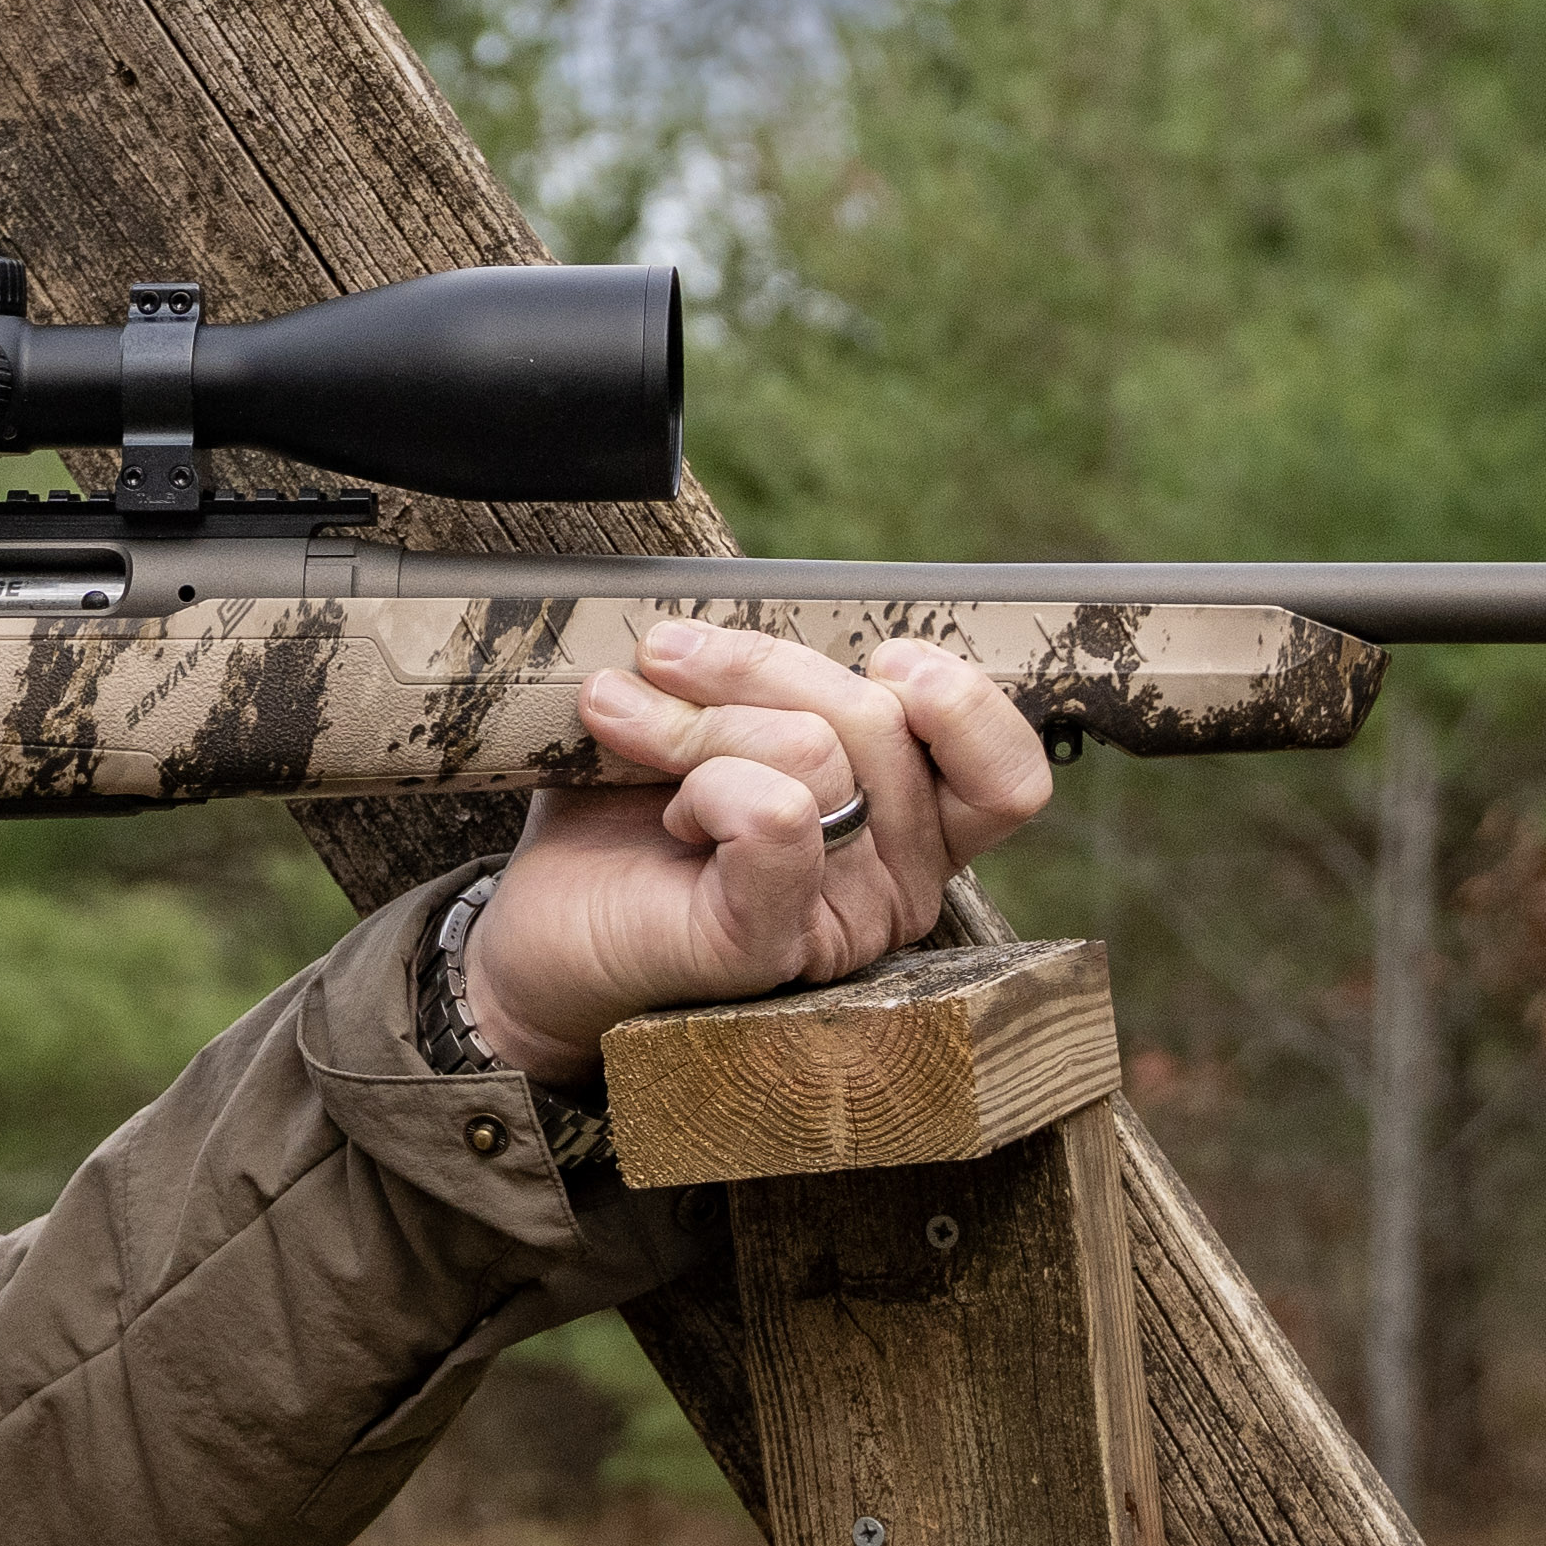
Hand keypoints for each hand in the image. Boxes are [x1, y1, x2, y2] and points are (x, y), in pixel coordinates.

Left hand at [455, 623, 1060, 1082]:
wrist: (536, 933)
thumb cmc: (629, 821)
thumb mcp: (720, 720)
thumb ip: (776, 679)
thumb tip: (769, 600)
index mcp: (909, 829)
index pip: (1009, 776)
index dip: (964, 702)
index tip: (884, 657)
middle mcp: (897, 887)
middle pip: (879, 719)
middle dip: (750, 668)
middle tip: (659, 663)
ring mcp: (838, 925)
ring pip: (815, 752)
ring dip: (696, 720)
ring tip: (630, 734)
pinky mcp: (767, 945)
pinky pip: (774, 815)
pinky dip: (704, 782)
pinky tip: (669, 814)